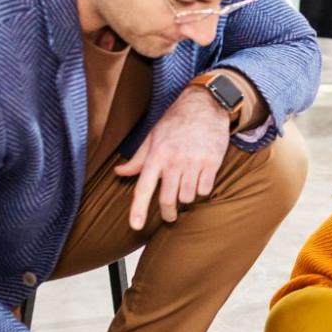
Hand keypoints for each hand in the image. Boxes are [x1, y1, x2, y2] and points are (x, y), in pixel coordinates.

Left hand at [115, 86, 235, 228]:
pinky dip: (203, 189)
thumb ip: (138, 159)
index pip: (144, 188)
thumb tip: (119, 172)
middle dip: (168, 213)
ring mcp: (194, 162)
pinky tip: (201, 179)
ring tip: (187, 187)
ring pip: (188, 196)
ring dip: (187, 197)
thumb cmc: (175, 122)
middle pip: (168, 199)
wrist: (204, 105)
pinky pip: (206, 189)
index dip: (138, 209)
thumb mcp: (153, 137)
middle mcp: (174, 160)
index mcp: (156, 155)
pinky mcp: (212, 162)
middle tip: (170, 216)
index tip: (136, 226)